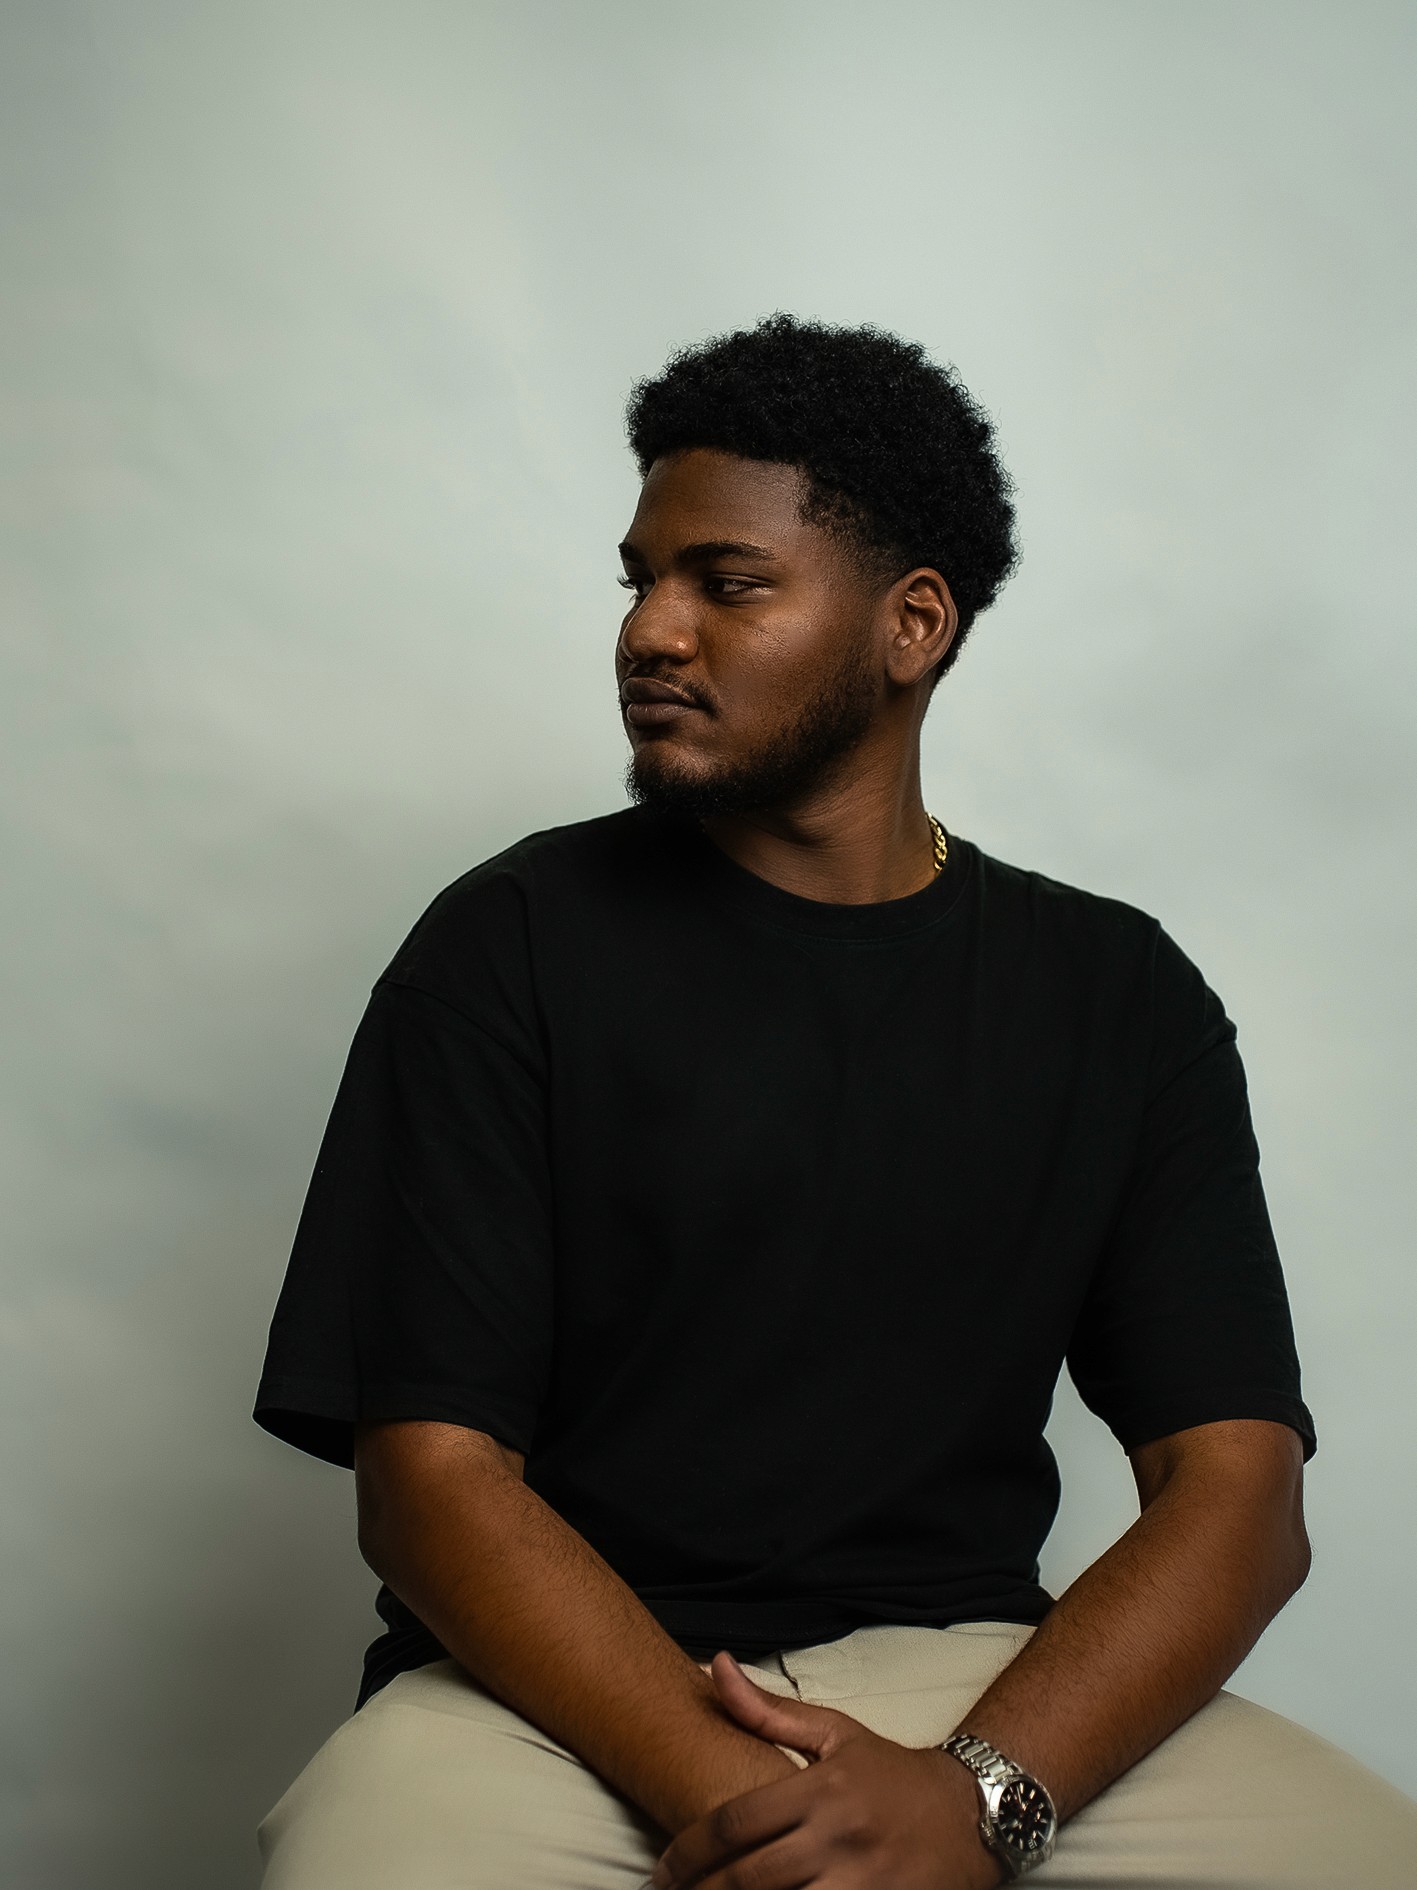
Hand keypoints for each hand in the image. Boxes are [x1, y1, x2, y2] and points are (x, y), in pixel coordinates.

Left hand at [649, 1652, 1002, 1888]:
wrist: (973, 1813)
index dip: (689, 1852)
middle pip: (750, 1878)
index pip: (736, 1823)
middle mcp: (839, 1838)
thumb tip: (713, 1666)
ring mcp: (864, 1883)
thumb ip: (768, 1710)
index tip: (664, 1870)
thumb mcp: (836, 1733)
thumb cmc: (892, 1774)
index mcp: (821, 1789)